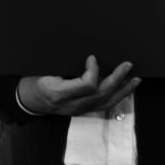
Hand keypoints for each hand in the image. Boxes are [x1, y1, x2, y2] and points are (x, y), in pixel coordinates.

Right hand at [17, 55, 140, 116]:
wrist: (28, 101)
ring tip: (136, 80)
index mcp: (58, 93)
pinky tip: (126, 89)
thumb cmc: (34, 79)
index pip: (86, 86)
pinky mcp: (81, 112)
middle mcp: (70, 105)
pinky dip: (117, 97)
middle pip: (100, 95)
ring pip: (105, 103)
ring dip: (123, 90)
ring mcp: (77, 111)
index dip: (93, 71)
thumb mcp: (43, 68)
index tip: (92, 57)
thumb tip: (86, 52)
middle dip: (117, 79)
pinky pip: (103, 107)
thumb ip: (63, 63)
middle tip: (128, 65)